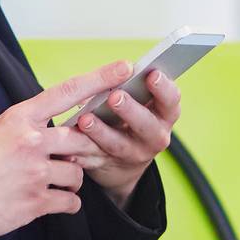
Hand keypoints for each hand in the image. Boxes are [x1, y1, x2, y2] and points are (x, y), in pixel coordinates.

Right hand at [0, 60, 132, 239]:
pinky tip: (50, 201)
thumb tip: (67, 129)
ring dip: (72, 181)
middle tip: (68, 159)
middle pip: (81, 139)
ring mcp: (33, 172)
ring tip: (51, 182)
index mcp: (19, 118)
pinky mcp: (35, 202)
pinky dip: (66, 203)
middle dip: (81, 152)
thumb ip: (31, 125)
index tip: (125, 67)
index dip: (100, 78)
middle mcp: (30, 141)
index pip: (67, 91)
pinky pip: (71, 201)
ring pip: (78, 174)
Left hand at [57, 67, 181, 209]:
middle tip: (115, 96)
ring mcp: (134, 155)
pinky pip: (94, 161)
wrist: (124, 161)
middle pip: (147, 125)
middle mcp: (156, 137)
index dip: (163, 88)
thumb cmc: (129, 116)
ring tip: (85, 119)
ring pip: (119, 145)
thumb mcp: (138, 101)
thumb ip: (129, 86)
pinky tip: (69, 148)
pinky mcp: (110, 167)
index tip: (151, 74)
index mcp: (165, 114)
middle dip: (130, 110)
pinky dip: (80, 154)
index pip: (171, 100)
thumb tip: (113, 72)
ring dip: (101, 132)